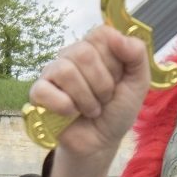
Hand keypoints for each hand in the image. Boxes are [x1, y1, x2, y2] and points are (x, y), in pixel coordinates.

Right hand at [29, 25, 150, 162]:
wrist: (101, 142)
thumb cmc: (117, 110)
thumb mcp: (138, 83)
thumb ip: (137, 54)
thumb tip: (118, 37)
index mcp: (96, 47)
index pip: (101, 34)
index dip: (113, 60)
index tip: (118, 79)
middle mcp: (72, 55)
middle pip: (83, 52)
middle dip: (102, 84)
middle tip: (104, 99)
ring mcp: (52, 73)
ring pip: (65, 71)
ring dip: (85, 99)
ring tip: (91, 109)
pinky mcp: (38, 93)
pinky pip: (44, 90)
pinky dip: (63, 106)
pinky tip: (70, 113)